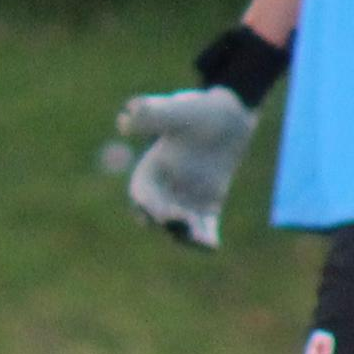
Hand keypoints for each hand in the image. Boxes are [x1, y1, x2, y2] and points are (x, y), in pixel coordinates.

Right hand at [105, 84, 254, 248]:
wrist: (228, 113)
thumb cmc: (198, 109)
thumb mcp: (177, 107)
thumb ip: (152, 113)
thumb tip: (124, 121)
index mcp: (151, 167)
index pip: (142, 193)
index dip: (148, 205)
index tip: (162, 212)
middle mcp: (165, 187)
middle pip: (157, 215)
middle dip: (166, 223)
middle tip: (181, 222)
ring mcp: (185, 198)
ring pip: (180, 227)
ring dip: (186, 235)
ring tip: (200, 239)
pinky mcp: (208, 205)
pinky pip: (204, 227)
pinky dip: (206, 239)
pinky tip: (212, 245)